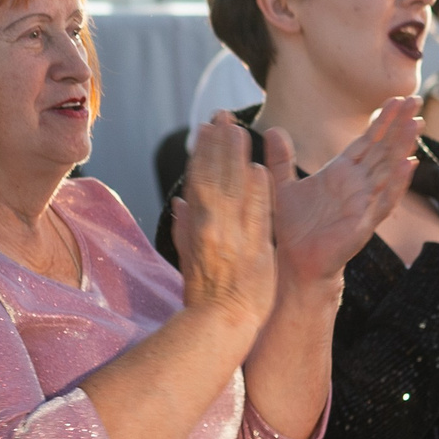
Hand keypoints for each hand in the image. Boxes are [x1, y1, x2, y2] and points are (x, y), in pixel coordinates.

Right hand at [169, 113, 276, 331]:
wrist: (221, 324)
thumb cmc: (204, 295)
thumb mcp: (187, 259)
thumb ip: (184, 229)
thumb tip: (178, 202)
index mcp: (194, 227)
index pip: (198, 180)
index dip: (202, 151)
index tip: (206, 127)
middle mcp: (210, 228)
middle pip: (214, 177)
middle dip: (218, 144)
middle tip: (223, 115)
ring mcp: (232, 237)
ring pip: (233, 190)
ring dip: (236, 158)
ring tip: (239, 130)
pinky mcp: (254, 249)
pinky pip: (255, 215)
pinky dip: (256, 191)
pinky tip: (260, 168)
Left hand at [271, 94, 417, 285]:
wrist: (295, 263)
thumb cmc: (294, 228)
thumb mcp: (283, 187)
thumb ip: (281, 159)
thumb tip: (273, 129)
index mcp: (341, 173)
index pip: (367, 141)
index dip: (382, 120)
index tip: (398, 98)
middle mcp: (358, 184)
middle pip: (383, 149)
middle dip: (399, 124)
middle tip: (417, 99)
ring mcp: (364, 202)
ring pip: (388, 170)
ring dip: (402, 147)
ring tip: (417, 124)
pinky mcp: (364, 223)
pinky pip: (384, 201)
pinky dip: (397, 184)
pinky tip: (409, 165)